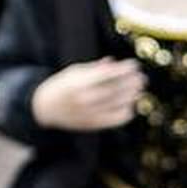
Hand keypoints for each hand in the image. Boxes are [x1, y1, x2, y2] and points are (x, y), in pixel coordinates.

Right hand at [31, 58, 146, 130]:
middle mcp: (84, 99)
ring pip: (117, 104)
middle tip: (141, 77)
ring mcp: (89, 113)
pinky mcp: (92, 124)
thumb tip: (114, 63)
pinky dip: (126, 113)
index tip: (134, 65)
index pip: (107, 75)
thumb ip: (95, 69)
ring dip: (131, 96)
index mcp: (79, 83)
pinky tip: (130, 105)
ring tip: (139, 89)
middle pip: (115, 90)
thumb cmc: (61, 86)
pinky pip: (114, 120)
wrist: (44, 108)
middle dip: (131, 82)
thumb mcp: (74, 72)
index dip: (123, 69)